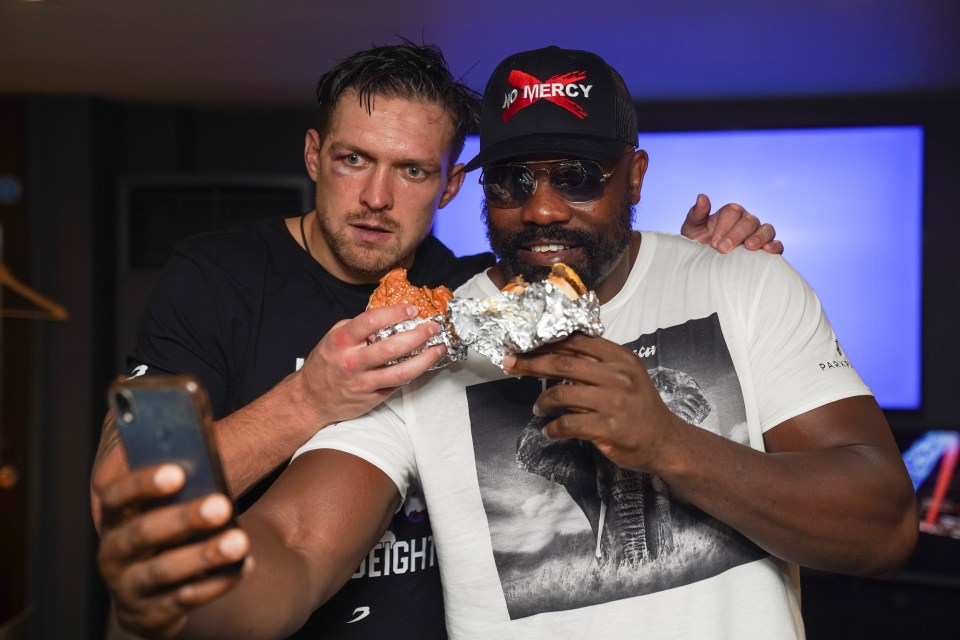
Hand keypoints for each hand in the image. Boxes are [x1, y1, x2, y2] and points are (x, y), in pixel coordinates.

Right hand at [96, 464, 248, 638]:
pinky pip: (184, 600)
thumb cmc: (168, 539)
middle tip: (221, 505)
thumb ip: (181, 495)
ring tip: (239, 541)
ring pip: (163, 571)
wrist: (155, 597)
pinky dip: (215, 583)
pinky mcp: (151, 616)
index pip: (116, 497)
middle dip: (183, 519)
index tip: (178, 473)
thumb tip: (212, 472)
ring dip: (204, 554)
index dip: (143, 484)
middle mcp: (113, 555)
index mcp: (115, 520)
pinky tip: (242, 567)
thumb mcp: (164, 516)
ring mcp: (129, 588)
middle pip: (142, 533)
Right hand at [295, 303, 447, 425]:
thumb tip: (388, 316)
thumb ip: (357, 327)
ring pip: (401, 371)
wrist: (310, 399)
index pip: (371, 321)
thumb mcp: (333, 338)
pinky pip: (398, 384)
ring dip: (425, 359)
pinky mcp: (372, 398)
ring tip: (439, 348)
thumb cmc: (325, 365)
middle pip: (392, 347)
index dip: (395, 313)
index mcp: (342, 341)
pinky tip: (424, 364)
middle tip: (432, 328)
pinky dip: (414, 373)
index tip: (412, 310)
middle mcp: (352, 361)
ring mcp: (364, 382)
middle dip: (418, 335)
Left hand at [501, 334, 681, 473]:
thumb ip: (597, 364)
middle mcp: (618, 376)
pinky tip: (548, 431)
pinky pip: (568, 424)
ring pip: (561, 394)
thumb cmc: (640, 407)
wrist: (665, 442)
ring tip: (537, 408)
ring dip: (542, 401)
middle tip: (511, 365)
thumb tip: (555, 355)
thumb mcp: (626, 375)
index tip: (525, 346)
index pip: (576, 342)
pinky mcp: (608, 429)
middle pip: (563, 364)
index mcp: (620, 358)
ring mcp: (613, 402)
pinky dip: (552, 428)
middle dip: (531, 364)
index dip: (546, 343)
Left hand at [681, 194, 782, 254]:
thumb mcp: (692, 228)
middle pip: (749, 221)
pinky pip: (777, 244)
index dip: (724, 226)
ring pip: (767, 230)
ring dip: (759, 238)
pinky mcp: (766, 248)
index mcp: (730, 213)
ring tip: (749, 247)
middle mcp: (746, 220)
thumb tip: (701, 196)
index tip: (713, 242)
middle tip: (722, 249)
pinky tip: (767, 252)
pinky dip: (775, 246)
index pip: (732, 212)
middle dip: (736, 235)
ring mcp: (758, 234)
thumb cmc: (697, 243)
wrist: (704, 262)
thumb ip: (697, 213)